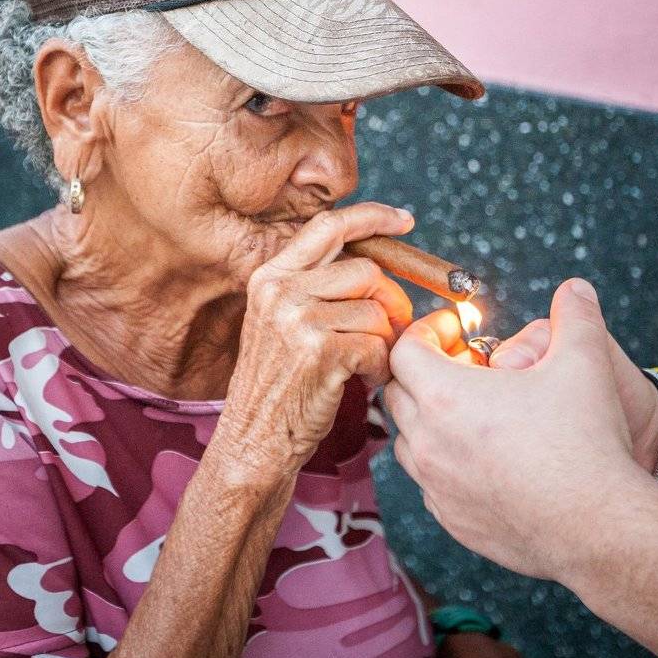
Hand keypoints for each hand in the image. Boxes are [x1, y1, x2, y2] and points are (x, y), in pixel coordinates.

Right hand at [216, 203, 414, 479]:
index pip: (328, 226)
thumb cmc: (279, 384)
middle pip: (365, 270)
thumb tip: (376, 266)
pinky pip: (376, 345)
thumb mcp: (282, 323)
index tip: (403, 221)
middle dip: (390, 300)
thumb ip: (316, 287)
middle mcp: (280, 290)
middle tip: (391, 330)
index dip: (371, 218)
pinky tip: (364, 380)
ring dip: (384, 341)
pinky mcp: (319, 351)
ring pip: (376, 311)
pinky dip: (380, 367)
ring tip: (368, 364)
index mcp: (271, 276)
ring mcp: (297, 319)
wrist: (254, 439)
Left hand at [384, 278, 651, 580]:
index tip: (455, 329)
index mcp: (445, 396)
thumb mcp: (584, 362)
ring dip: (429, 419)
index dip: (427, 331)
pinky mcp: (450, 520)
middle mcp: (428, 441)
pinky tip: (482, 457)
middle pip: (398, 392)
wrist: (597, 526)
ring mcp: (435, 485)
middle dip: (424, 371)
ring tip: (472, 410)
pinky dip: (443, 463)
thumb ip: (575, 316)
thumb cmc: (585, 442)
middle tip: (466, 365)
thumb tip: (575, 288)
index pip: (404, 350)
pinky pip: (429, 483)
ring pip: (408, 441)